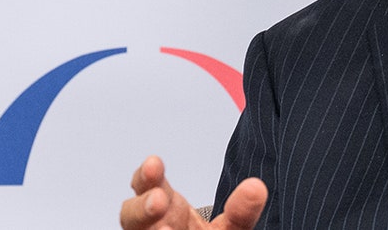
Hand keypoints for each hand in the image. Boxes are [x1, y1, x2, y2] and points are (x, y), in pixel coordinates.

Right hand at [120, 155, 266, 229]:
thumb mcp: (231, 227)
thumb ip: (241, 212)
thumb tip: (257, 188)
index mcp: (167, 209)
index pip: (147, 187)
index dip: (146, 176)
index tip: (154, 163)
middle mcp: (152, 226)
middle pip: (131, 217)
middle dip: (141, 207)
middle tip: (159, 200)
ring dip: (144, 222)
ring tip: (165, 229)